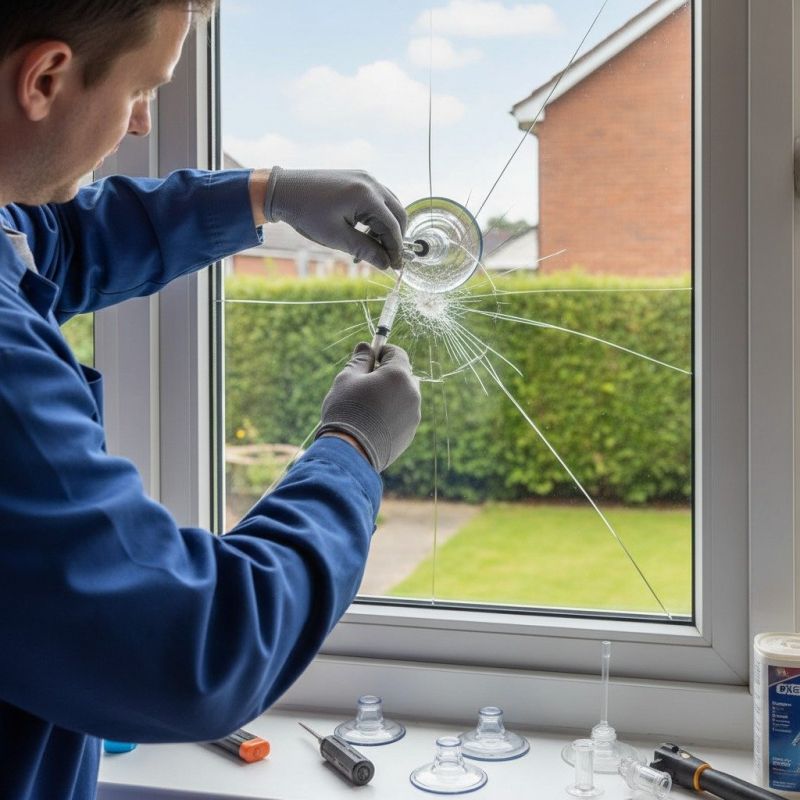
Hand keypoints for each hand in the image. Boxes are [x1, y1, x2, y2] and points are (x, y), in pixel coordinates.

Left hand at [263, 167, 406, 269]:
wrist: (283, 190)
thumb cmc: (307, 214)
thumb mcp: (337, 237)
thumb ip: (365, 250)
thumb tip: (386, 264)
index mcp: (367, 195)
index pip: (392, 226)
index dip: (396, 248)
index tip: (395, 266)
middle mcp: (370, 182)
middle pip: (397, 213)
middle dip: (395, 238)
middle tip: (388, 259)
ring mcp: (365, 178)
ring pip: (389, 206)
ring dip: (386, 228)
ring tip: (372, 249)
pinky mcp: (357, 178)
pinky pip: (377, 199)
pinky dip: (376, 217)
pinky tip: (364, 233)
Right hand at [317, 343, 420, 471]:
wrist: (350, 452)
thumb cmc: (347, 411)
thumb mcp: (347, 379)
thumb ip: (360, 359)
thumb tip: (365, 346)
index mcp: (398, 375)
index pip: (397, 352)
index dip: (382, 352)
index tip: (369, 359)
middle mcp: (412, 393)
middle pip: (404, 375)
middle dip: (387, 375)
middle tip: (365, 384)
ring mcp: (414, 415)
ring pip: (404, 396)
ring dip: (390, 395)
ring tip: (367, 407)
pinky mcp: (410, 433)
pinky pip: (402, 416)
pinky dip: (391, 414)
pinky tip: (372, 423)